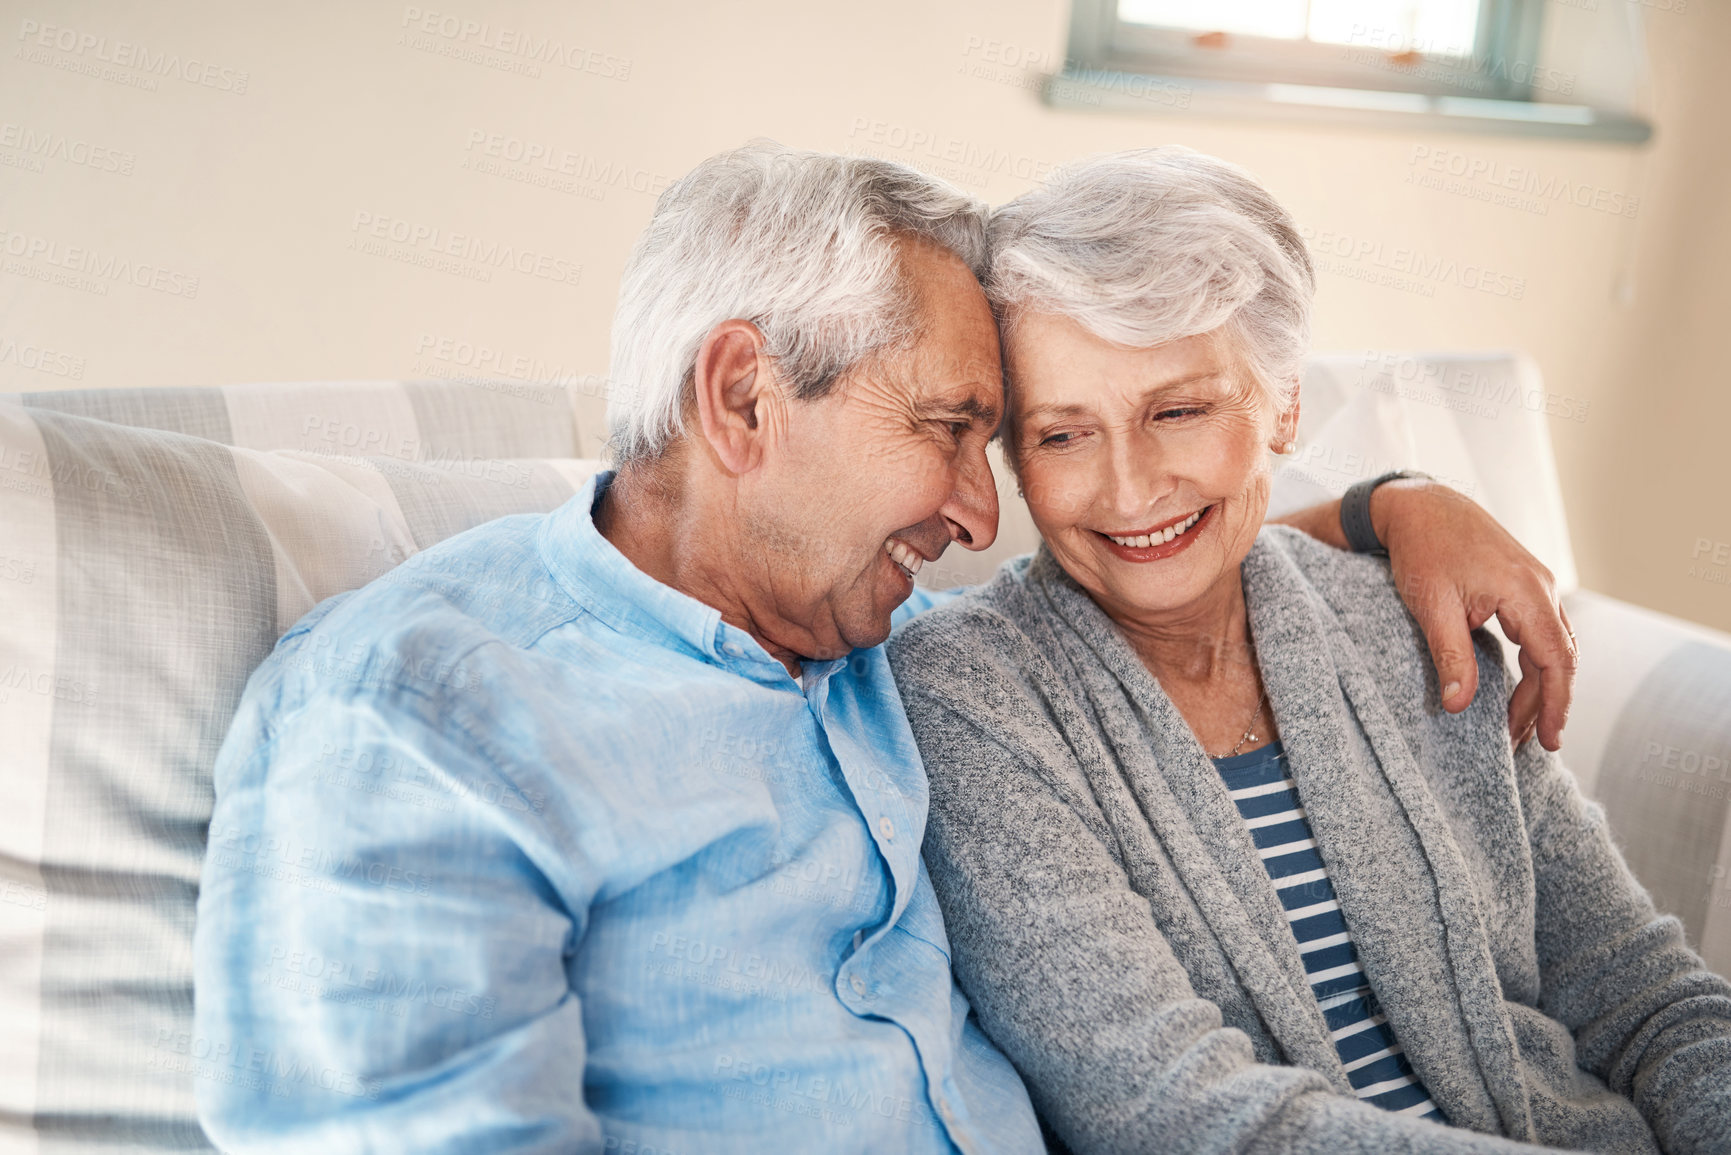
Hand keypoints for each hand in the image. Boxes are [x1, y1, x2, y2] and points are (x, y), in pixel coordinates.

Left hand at [1373, 480, 1576, 750]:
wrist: (1418, 504)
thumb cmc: (1422, 549)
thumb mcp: (1432, 606)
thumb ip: (1451, 656)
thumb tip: (1458, 706)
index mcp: (1526, 591)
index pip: (1556, 660)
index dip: (1555, 704)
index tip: (1549, 740)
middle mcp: (1541, 586)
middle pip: (1559, 657)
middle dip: (1546, 703)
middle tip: (1526, 743)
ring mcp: (1536, 582)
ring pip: (1552, 645)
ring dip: (1539, 685)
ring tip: (1518, 724)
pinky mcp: (1523, 583)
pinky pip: (1541, 631)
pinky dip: (1534, 662)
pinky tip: (1518, 686)